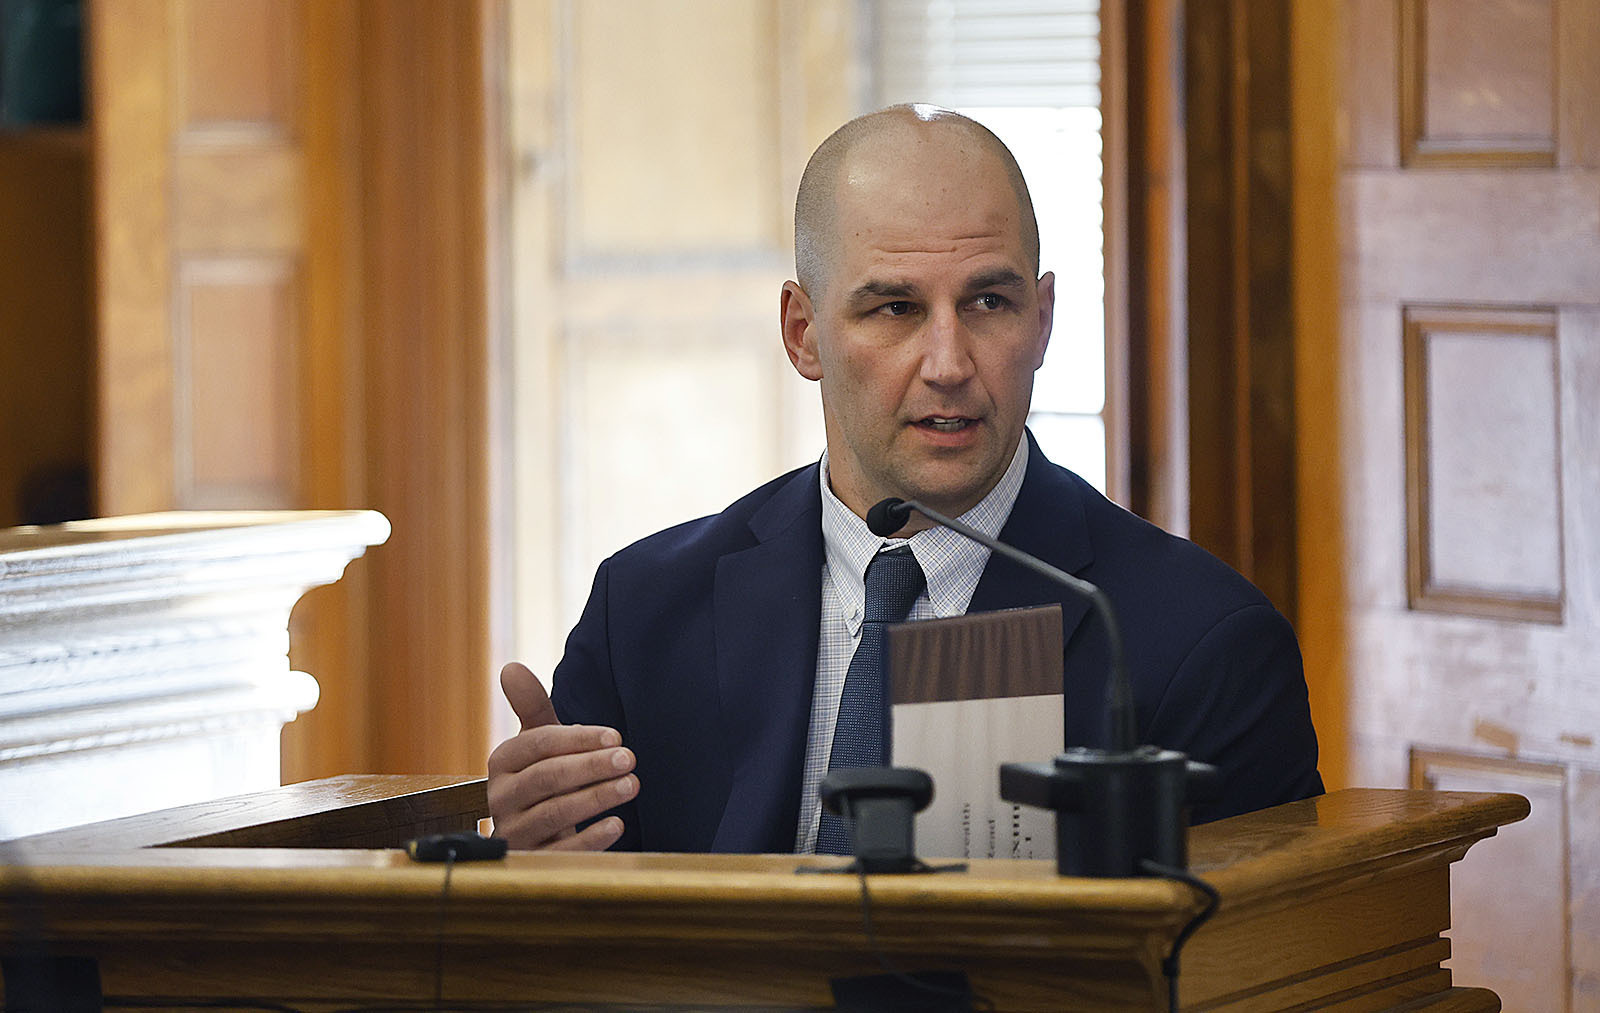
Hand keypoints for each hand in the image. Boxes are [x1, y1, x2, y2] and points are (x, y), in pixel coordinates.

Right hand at [486, 661, 637, 849]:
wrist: (535, 834)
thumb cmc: (543, 777)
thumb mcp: (539, 742)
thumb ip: (531, 707)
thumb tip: (511, 667)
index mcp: (502, 762)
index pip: (538, 745)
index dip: (577, 739)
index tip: (615, 736)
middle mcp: (501, 797)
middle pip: (546, 778)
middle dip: (591, 766)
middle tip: (629, 758)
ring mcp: (515, 832)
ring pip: (554, 813)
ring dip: (596, 798)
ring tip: (631, 785)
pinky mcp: (533, 862)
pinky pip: (561, 852)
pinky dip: (590, 838)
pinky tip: (617, 824)